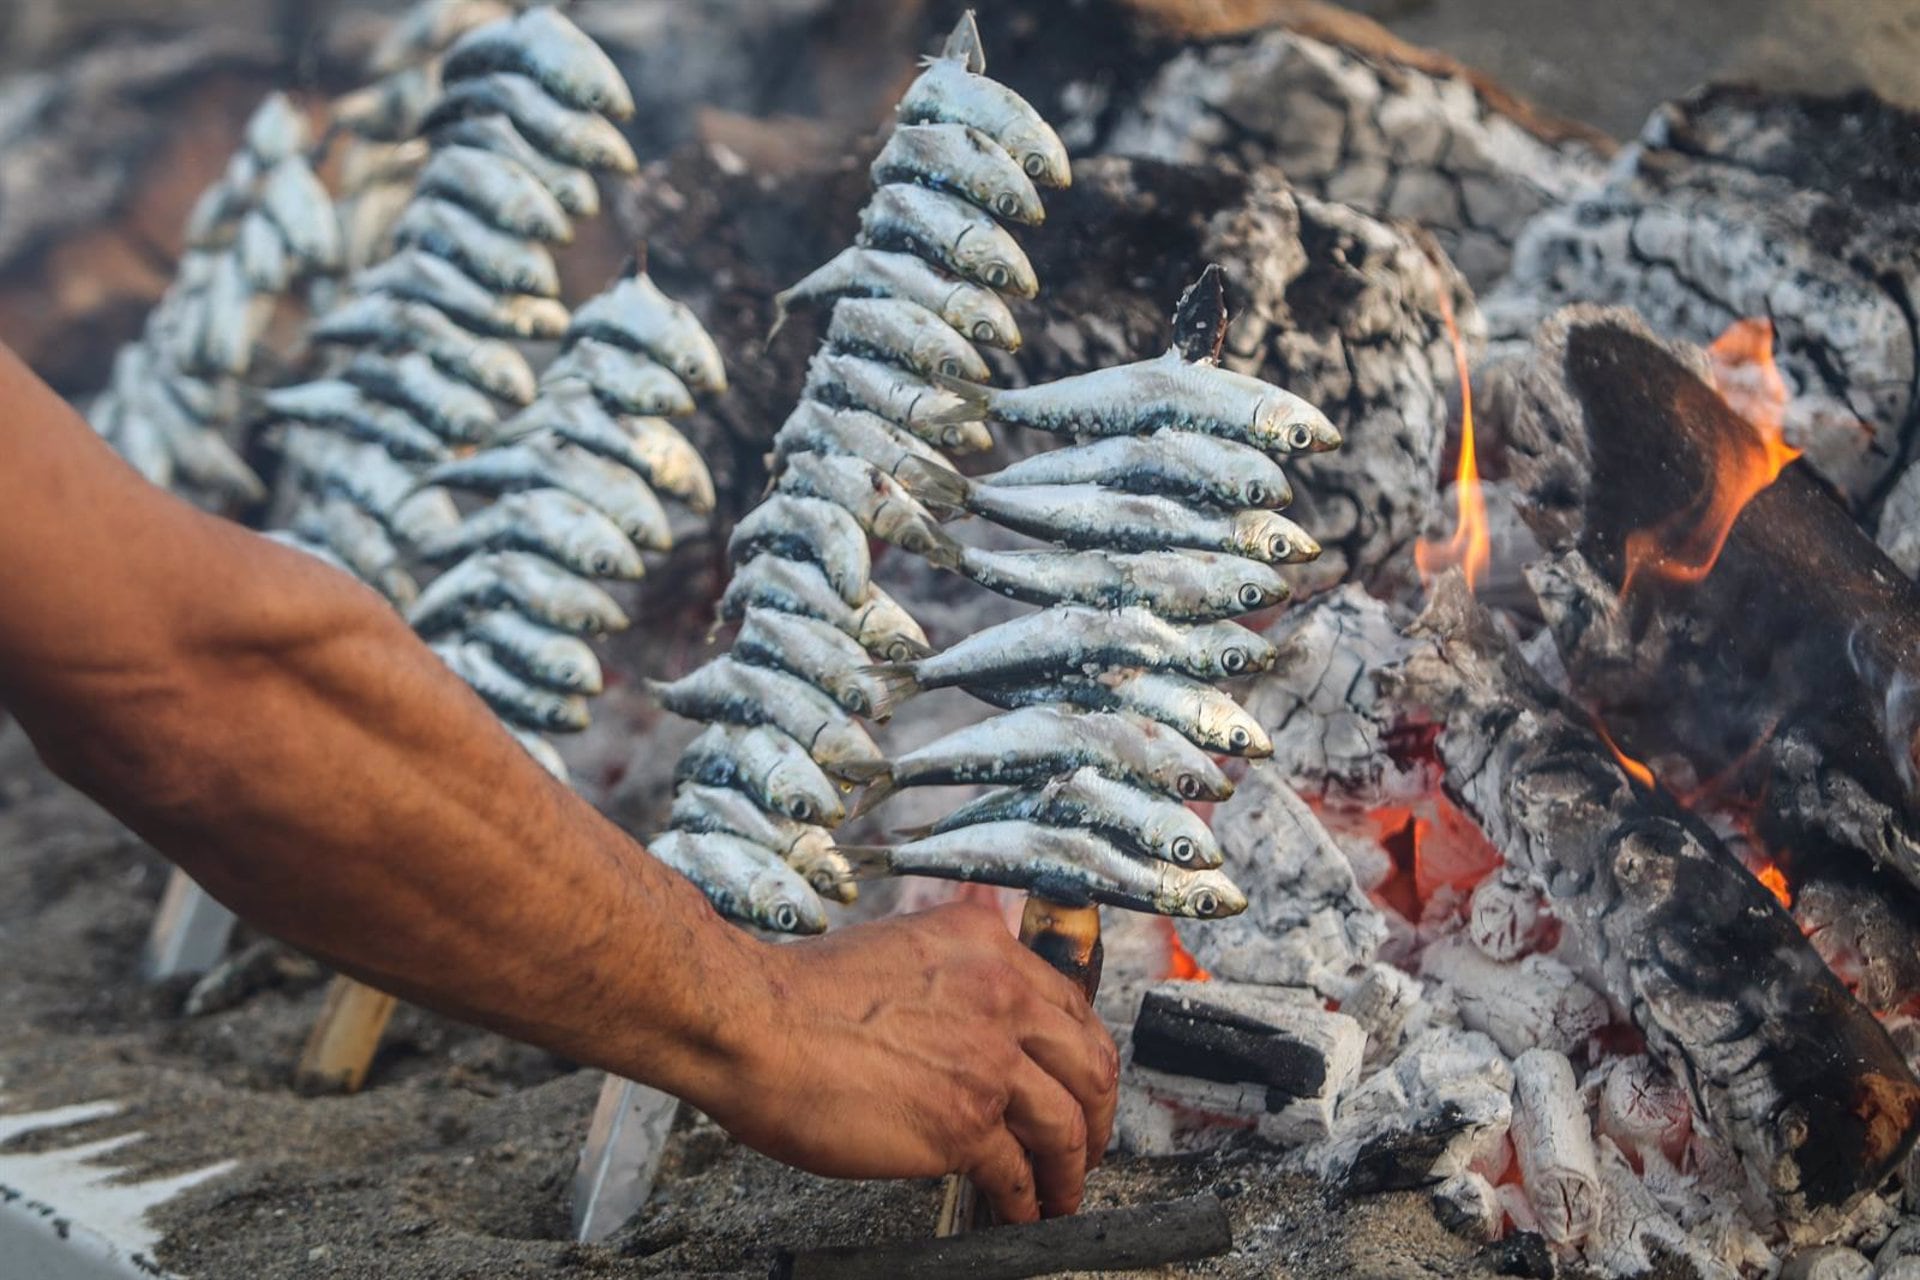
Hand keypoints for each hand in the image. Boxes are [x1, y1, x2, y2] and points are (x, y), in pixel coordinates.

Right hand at [697, 901, 1118, 1221]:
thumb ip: (952, 971)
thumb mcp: (900, 946)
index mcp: (986, 945)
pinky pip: (1018, 1174)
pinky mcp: (964, 1123)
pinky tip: (1019, 1213)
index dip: (1081, 1055)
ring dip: (1071, 1170)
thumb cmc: (801, 994)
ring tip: (1062, 1194)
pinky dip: (1026, 1203)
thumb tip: (974, 1002)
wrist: (755, 1025)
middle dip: (1099, 1116)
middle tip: (1090, 1145)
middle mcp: (1002, 995)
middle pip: (1090, 1065)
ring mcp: (989, 1061)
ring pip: (1066, 1126)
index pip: (1070, 1005)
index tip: (1078, 1083)